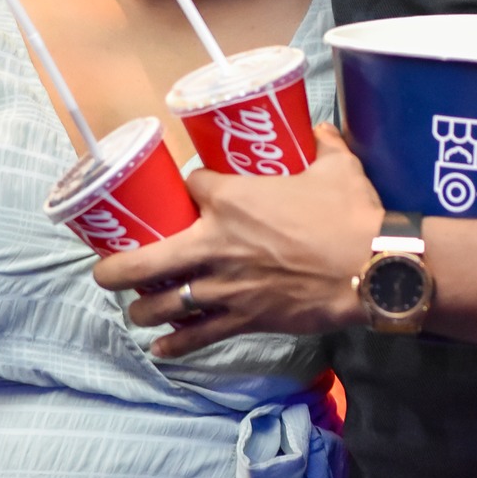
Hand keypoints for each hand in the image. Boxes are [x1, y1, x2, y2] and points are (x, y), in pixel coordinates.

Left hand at [93, 127, 383, 357]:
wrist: (371, 267)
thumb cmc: (351, 213)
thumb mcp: (336, 166)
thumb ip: (322, 145)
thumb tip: (319, 128)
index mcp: (231, 200)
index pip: (188, 185)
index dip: (186, 185)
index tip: (190, 188)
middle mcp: (215, 244)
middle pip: (144, 259)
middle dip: (116, 267)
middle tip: (105, 269)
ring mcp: (226, 288)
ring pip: (163, 304)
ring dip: (142, 307)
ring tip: (135, 308)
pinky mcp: (244, 319)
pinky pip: (198, 337)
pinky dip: (175, 345)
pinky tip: (159, 350)